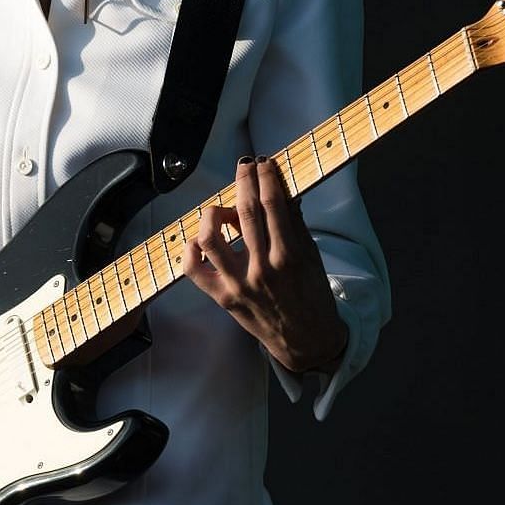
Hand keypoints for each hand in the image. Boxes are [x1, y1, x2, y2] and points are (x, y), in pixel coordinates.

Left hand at [181, 156, 348, 373]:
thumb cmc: (312, 296)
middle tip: (246, 165)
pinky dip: (191, 249)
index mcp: (288, 257)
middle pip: (244, 212)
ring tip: (224, 209)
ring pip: (211, 238)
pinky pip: (193, 269)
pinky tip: (202, 239)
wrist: (306, 341)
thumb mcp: (312, 258)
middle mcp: (261, 269)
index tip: (264, 163)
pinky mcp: (222, 297)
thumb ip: (295, 224)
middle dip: (244, 181)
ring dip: (214, 213)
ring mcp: (238, 284)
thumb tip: (284, 189)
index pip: (273, 205)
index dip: (266, 177)